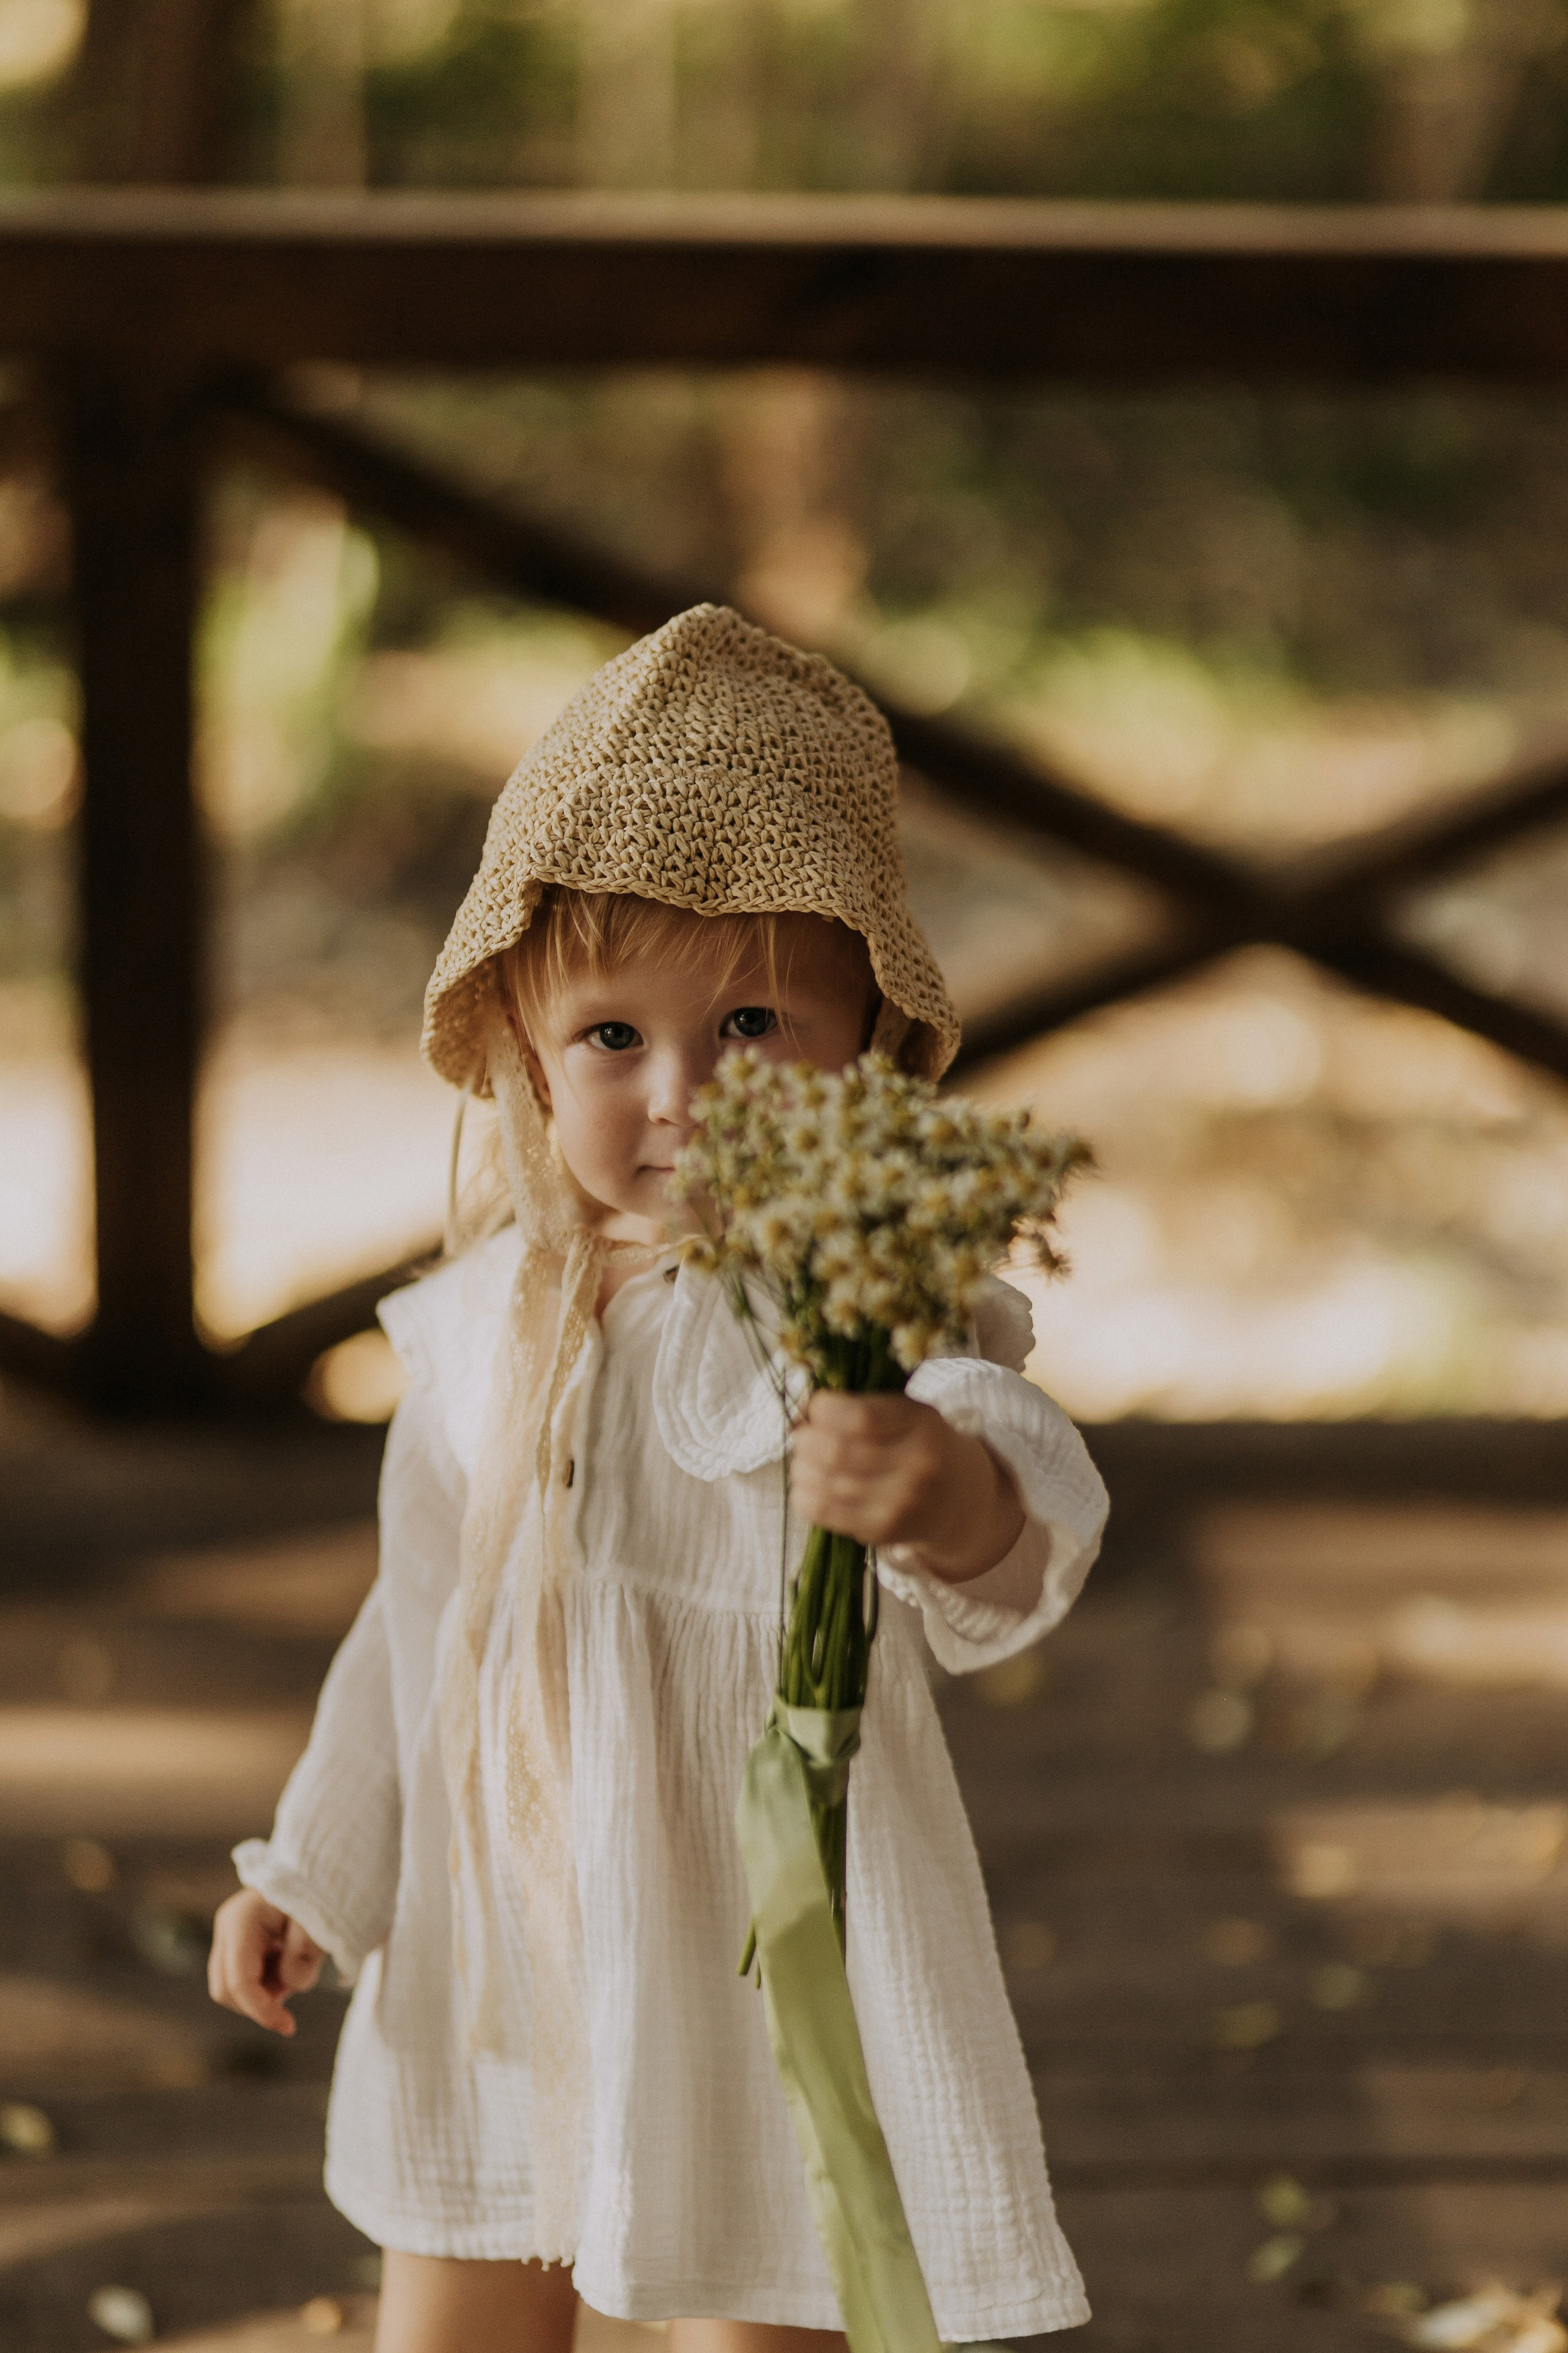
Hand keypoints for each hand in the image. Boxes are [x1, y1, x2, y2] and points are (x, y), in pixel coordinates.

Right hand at [208, 1889, 323, 2035]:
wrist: (321, 1869)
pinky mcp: (238, 1945)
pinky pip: (244, 1980)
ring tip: (299, 1961)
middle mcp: (227, 1927)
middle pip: (225, 1990)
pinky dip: (268, 1983)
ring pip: (233, 1989)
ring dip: (266, 1992)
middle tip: (297, 1982)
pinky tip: (289, 1960)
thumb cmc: (321, 1892)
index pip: (238, 1981)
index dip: (261, 2010)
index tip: (289, 2027)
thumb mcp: (319, 1922)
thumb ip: (302, 1956)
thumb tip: (287, 1983)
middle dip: (259, 2002)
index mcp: (242, 1919)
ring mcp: (229, 1936)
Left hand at [790, 1391, 1025, 1583]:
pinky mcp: (883, 1530)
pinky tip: (805, 1486)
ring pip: (827, 1484)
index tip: (817, 1407)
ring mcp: (901, 1502)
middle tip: (802, 1437)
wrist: (958, 1497)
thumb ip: (861, 1403)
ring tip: (802, 1461)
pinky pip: (826, 1513)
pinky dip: (804, 1496)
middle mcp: (917, 1464)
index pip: (861, 1417)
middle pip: (837, 1452)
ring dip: (801, 1468)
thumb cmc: (918, 1443)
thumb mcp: (905, 1413)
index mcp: (922, 1423)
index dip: (824, 1410)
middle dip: (806, 1441)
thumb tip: (801, 1407)